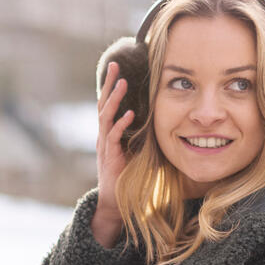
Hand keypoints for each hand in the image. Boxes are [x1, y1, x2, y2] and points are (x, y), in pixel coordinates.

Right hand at [93, 61, 134, 244]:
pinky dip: (121, 124)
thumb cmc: (127, 175)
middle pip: (104, 103)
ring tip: (123, 83)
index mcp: (110, 132)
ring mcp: (105, 145)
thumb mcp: (136, 150)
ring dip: (115, 99)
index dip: (112, 85)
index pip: (109, 103)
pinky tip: (128, 114)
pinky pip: (113, 137)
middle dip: (110, 83)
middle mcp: (104, 135)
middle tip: (115, 64)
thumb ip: (142, 135)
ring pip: (106, 116)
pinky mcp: (109, 156)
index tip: (118, 67)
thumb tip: (160, 120)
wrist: (115, 200)